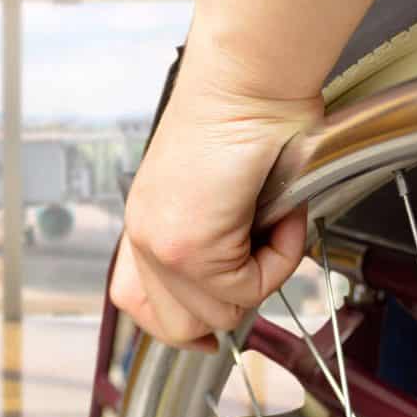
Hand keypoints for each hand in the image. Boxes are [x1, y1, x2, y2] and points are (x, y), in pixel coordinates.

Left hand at [110, 55, 320, 350]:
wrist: (247, 79)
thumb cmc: (244, 117)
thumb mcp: (216, 191)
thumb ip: (214, 238)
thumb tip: (240, 281)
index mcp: (147, 222)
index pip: (134, 299)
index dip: (173, 324)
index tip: (204, 337)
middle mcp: (144, 235)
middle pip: (176, 325)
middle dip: (229, 305)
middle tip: (262, 258)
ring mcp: (161, 244)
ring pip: (219, 314)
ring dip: (263, 273)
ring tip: (275, 220)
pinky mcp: (188, 246)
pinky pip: (249, 289)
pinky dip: (280, 257)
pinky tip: (281, 212)